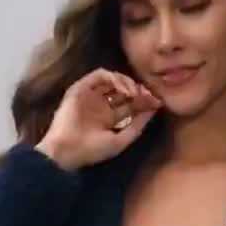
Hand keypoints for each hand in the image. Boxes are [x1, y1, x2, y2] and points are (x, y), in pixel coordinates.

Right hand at [35, 67, 162, 170]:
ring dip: (127, 82)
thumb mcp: (121, 140)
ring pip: (113, 80)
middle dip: (138, 91)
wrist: (67, 149)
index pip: (131, 105)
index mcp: (109, 118)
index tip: (157, 102)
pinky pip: (100, 75)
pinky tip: (123, 88)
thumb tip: (154, 109)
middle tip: (149, 94)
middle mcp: (101, 104)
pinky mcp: (81, 88)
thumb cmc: (92, 150)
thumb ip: (137, 126)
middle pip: (124, 91)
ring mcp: (91, 95)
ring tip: (135, 92)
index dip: (144, 102)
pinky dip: (113, 78)